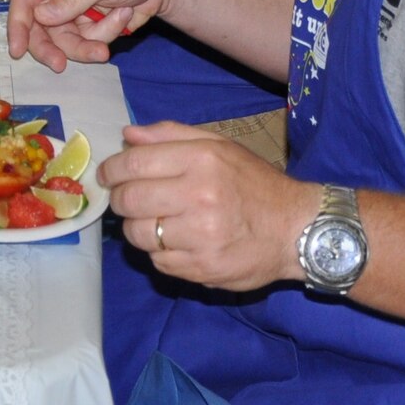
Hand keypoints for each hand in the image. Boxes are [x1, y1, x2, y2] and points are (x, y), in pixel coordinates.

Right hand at [5, 0, 164, 68]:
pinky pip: (87, 42)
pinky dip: (106, 34)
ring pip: (66, 40)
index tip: (17, 50)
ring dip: (90, 41)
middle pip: (40, 26)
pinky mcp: (89, 25)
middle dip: (54, 46)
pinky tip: (125, 16)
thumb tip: (40, 16)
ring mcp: (74, 9)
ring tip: (116, 28)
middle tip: (61, 65)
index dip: (18, 23)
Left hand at [99, 121, 312, 291]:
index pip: (133, 165)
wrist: (297, 229)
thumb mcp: (218, 145)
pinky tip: (176, 241)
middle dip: (119, 199)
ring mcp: (202, 236)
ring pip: (139, 234)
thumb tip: (127, 135)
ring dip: (137, 228)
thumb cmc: (253, 183)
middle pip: (130, 200)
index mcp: (201, 161)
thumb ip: (171, 135)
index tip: (107, 175)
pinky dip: (159, 252)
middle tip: (127, 199)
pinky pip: (159, 261)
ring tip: (153, 220)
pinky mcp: (204, 268)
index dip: (111, 170)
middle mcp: (200, 197)